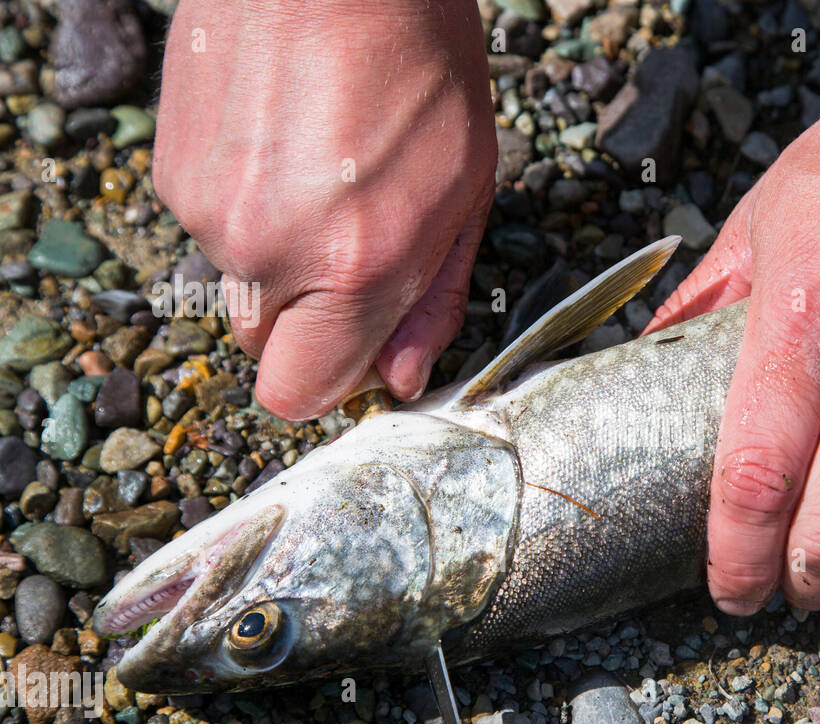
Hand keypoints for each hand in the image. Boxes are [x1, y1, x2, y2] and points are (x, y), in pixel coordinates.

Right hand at [154, 0, 494, 419]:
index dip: (332, 378)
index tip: (360, 344)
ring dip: (277, 254)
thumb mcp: (469, 186)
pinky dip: (244, 204)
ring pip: (240, 283)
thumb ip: (434, 297)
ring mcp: (209, 209)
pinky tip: (281, 144)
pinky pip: (209, 227)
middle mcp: (269, 250)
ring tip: (319, 173)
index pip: (301, 393)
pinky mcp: (172, 170)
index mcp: (355, 266)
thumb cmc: (421, 57)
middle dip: (309, 320)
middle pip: (266, 349)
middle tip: (351, 245)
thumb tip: (402, 378)